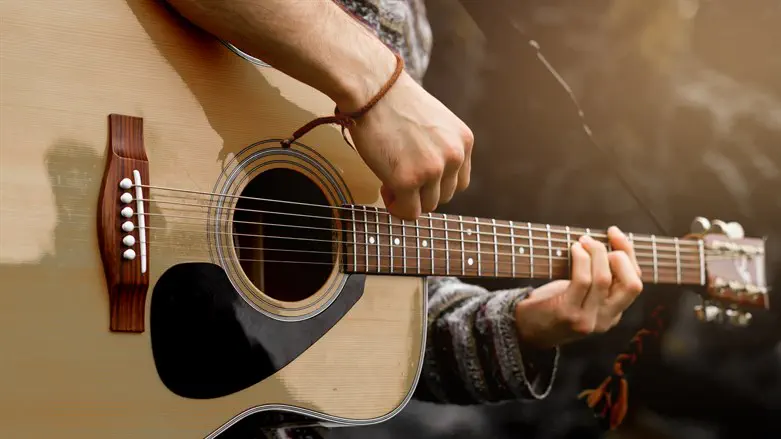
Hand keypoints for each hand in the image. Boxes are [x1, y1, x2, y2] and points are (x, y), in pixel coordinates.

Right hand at [347, 72, 473, 219]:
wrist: (372, 88)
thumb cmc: (394, 101)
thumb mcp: (434, 122)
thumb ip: (440, 147)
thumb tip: (429, 179)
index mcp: (464, 140)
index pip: (459, 181)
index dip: (435, 183)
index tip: (416, 174)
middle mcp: (454, 156)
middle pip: (444, 196)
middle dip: (422, 192)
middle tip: (398, 176)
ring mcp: (433, 170)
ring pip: (427, 206)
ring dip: (408, 199)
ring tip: (389, 180)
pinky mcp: (408, 180)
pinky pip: (409, 212)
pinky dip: (397, 208)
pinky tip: (385, 189)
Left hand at [514, 227, 643, 348]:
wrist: (523, 330)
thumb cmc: (551, 304)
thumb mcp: (581, 295)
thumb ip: (598, 279)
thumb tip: (609, 242)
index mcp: (613, 314)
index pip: (634, 282)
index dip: (629, 254)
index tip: (614, 234)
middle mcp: (605, 320)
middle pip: (632, 285)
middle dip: (622, 255)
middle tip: (598, 240)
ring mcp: (587, 319)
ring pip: (604, 279)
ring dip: (596, 252)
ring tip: (582, 241)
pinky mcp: (568, 313)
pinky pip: (582, 280)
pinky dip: (581, 259)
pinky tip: (574, 249)